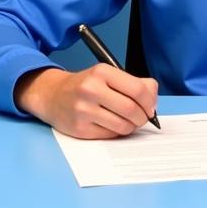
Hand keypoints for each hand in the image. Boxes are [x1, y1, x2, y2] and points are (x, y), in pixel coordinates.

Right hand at [14, 64, 158, 138]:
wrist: (53, 95)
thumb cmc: (87, 85)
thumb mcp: (107, 75)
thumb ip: (134, 83)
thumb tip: (153, 101)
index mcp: (102, 72)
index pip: (137, 89)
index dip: (150, 102)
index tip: (151, 108)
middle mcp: (91, 89)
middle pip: (131, 110)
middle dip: (142, 117)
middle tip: (142, 118)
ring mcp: (83, 110)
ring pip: (122, 126)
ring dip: (131, 127)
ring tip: (128, 122)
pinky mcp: (79, 129)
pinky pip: (109, 135)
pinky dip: (117, 133)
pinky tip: (112, 125)